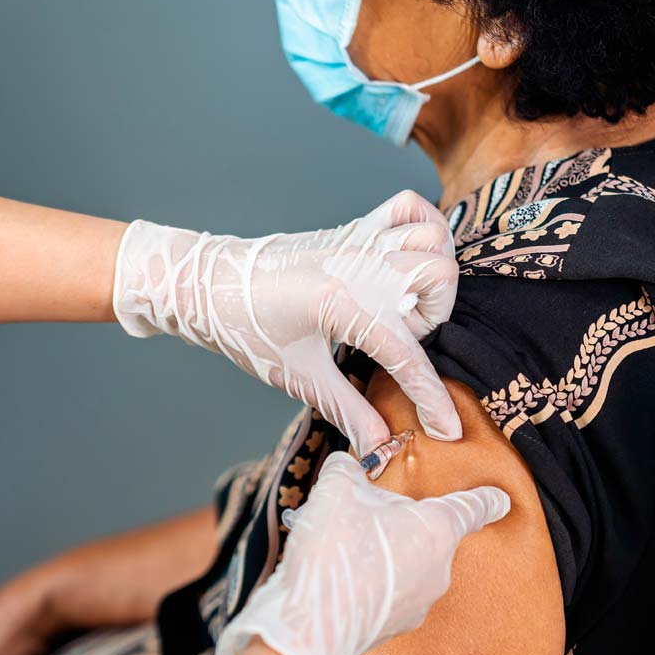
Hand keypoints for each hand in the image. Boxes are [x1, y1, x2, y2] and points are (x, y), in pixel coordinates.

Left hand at [112, 190, 461, 456]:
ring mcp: (358, 240)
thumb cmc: (246, 330)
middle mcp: (357, 264)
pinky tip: (408, 261)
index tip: (446, 430)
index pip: (405, 353)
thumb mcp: (298, 376)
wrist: (208, 284)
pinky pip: (410, 207)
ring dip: (432, 277)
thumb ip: (347, 409)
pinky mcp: (354, 228)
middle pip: (438, 276)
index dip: (430, 399)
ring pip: (433, 240)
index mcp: (340, 303)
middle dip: (434, 318)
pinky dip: (425, 227)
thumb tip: (382, 447)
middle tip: (401, 340)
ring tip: (404, 305)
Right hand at [213, 452, 510, 654]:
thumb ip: (347, 469)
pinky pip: (396, 591)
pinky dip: (379, 581)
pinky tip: (348, 577)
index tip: (500, 497)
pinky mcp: (401, 624)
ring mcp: (423, 600)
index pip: (472, 507)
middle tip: (370, 513)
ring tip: (349, 548)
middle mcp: (440, 566)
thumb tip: (348, 464)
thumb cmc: (333, 553)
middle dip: (407, 522)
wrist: (313, 624)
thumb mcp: (335, 492)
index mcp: (435, 528)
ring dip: (391, 552)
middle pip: (432, 533)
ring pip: (413, 563)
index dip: (485, 498)